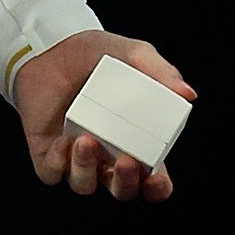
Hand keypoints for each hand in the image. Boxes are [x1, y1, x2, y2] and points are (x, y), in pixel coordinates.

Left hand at [10, 30, 193, 200]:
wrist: (52, 45)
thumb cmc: (95, 54)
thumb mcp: (132, 55)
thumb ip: (160, 73)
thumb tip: (187, 93)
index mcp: (133, 141)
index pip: (152, 178)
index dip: (156, 186)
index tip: (156, 178)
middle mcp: (106, 155)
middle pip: (121, 189)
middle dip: (125, 182)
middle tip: (125, 160)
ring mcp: (75, 156)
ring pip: (85, 184)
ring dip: (87, 169)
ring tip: (88, 140)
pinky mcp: (46, 153)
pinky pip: (52, 172)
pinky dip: (57, 162)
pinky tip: (63, 140)